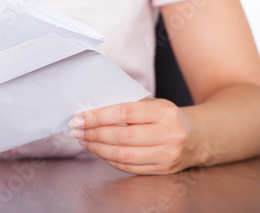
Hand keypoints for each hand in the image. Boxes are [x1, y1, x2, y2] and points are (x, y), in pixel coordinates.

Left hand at [69, 98, 195, 174]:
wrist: (196, 136)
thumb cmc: (165, 116)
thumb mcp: (152, 104)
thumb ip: (126, 105)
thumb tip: (91, 112)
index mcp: (164, 111)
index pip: (125, 113)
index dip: (99, 116)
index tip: (79, 118)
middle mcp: (168, 134)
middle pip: (122, 137)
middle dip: (94, 134)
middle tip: (77, 131)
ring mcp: (167, 155)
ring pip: (124, 155)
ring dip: (98, 149)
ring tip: (84, 141)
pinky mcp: (162, 170)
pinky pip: (129, 167)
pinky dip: (109, 160)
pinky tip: (99, 151)